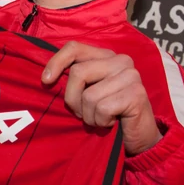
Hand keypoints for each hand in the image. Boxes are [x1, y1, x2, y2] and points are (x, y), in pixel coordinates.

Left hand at [42, 41, 161, 155]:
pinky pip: (102, 108)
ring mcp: (131, 75)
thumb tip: (46, 78)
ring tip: (100, 118)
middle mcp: (121, 60)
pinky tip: (111, 122)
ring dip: (89, 115)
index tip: (45, 81)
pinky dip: (101, 121)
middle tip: (83, 113)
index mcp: (106, 56)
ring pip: (89, 95)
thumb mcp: (87, 93)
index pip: (74, 48)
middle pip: (78, 72)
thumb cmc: (107, 114)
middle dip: (73, 99)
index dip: (56, 62)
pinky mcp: (136, 93)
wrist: (138, 136)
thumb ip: (74, 80)